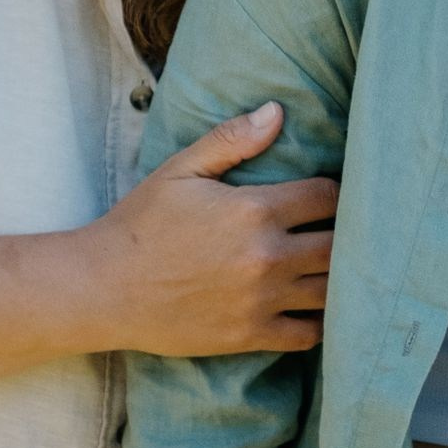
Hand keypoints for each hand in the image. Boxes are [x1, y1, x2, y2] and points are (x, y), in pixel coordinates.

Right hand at [77, 101, 338, 356]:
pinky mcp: (250, 336)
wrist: (102, 289)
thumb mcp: (180, 171)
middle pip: (341, 244)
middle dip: (346, 234)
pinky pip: (309, 334)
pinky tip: (312, 307)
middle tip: (339, 231)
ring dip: (338, 278)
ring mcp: (261, 300)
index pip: (329, 196)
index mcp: (255, 210)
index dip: (335, 191)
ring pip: (332, 291)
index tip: (327, 195)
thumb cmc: (141, 225)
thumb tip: (277, 111)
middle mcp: (267, 256)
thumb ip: (231, 140)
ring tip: (331, 267)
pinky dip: (318, 322)